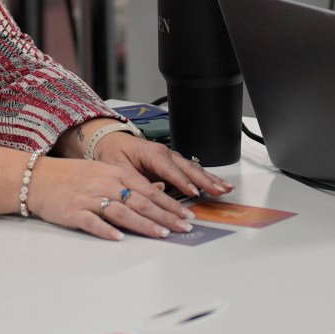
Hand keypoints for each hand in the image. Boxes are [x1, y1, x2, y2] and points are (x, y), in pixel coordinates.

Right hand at [27, 156, 193, 240]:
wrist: (37, 178)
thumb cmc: (72, 177)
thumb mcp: (105, 173)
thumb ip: (132, 183)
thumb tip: (160, 190)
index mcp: (115, 173)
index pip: (149, 191)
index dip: (170, 204)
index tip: (187, 215)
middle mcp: (105, 184)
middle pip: (140, 202)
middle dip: (165, 216)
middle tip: (183, 227)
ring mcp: (89, 198)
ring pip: (122, 212)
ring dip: (143, 224)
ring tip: (161, 234)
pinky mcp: (73, 212)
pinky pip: (92, 222)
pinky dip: (106, 230)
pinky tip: (118, 238)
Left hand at [91, 131, 231, 200]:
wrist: (110, 140)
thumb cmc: (113, 153)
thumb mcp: (117, 168)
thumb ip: (135, 181)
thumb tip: (156, 192)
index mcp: (150, 153)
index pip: (169, 168)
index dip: (182, 181)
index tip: (194, 192)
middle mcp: (164, 153)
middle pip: (187, 167)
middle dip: (204, 180)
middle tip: (218, 191)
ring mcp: (170, 157)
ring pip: (193, 168)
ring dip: (210, 179)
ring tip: (224, 188)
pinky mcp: (172, 163)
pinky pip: (191, 170)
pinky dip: (206, 177)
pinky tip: (217, 184)